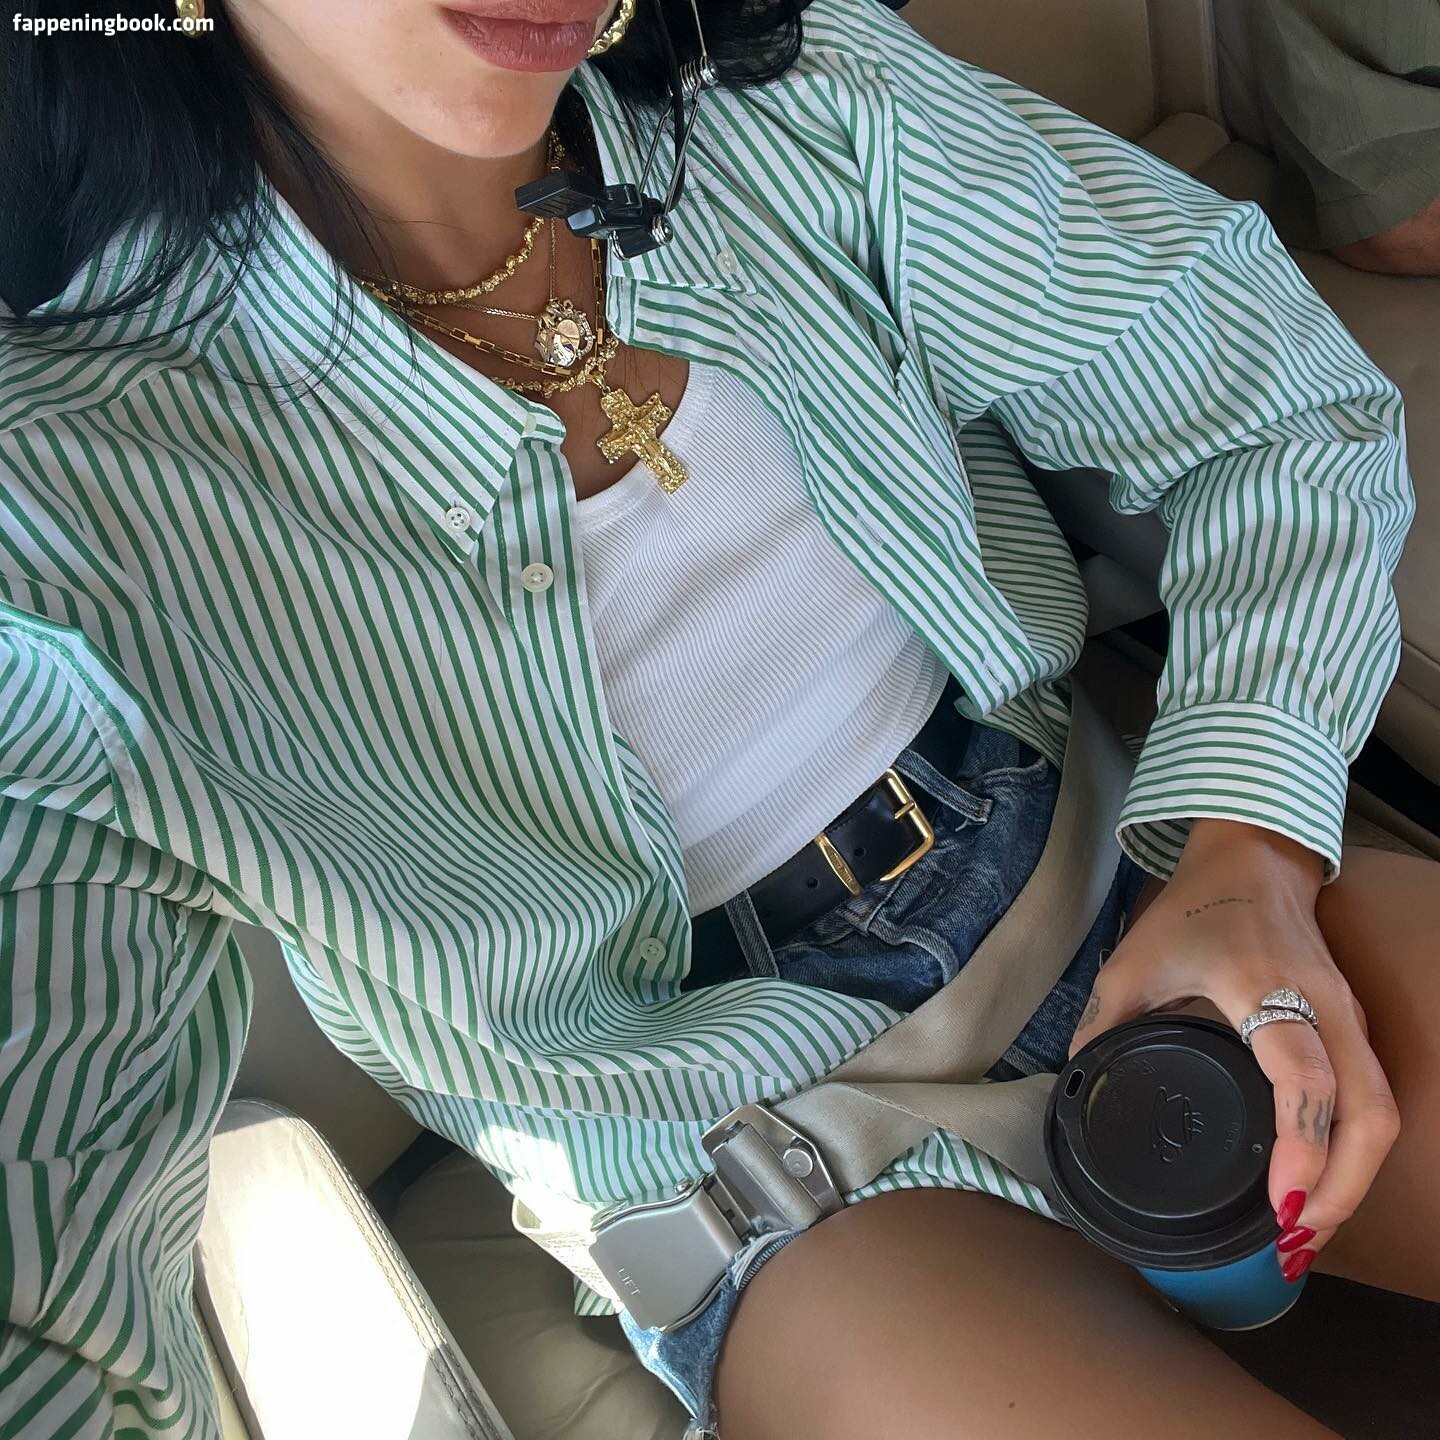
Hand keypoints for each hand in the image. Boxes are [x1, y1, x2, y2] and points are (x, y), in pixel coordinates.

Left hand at [1068, 820, 1400, 1277]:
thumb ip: (1104, 1026)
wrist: (1253, 861)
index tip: (1280, 1204)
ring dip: (1353, 1180)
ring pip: (1381, 1112)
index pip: (1303, 1076)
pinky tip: (1321, 1189)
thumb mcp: (1133, 962)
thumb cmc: (1193, 910)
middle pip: (1367, 1111)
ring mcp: (1348, 1018)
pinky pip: (1374, 1099)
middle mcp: (1322, 1007)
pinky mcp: (1356, 1027)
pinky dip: (1356, 1152)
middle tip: (1292, 1243)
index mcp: (1263, 986)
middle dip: (1339, 1189)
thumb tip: (1073, 1087)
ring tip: (1304, 1233)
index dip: (1301, 1146)